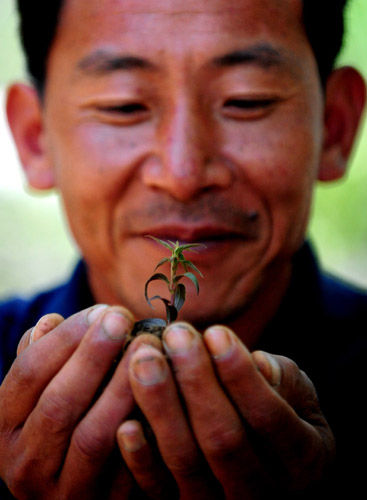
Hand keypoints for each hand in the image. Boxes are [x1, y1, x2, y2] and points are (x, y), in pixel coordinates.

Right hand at [0, 305, 159, 498]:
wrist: (73, 492)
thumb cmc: (58, 427)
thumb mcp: (37, 397)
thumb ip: (41, 361)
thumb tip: (49, 321)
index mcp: (4, 428)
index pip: (28, 373)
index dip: (66, 337)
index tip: (102, 308)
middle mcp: (24, 464)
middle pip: (58, 402)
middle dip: (93, 354)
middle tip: (123, 317)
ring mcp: (61, 491)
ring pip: (92, 434)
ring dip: (121, 386)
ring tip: (147, 347)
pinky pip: (125, 466)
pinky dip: (143, 427)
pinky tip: (164, 390)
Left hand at [117, 323, 334, 498]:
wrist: (264, 461)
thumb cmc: (282, 411)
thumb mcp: (297, 395)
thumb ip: (284, 381)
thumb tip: (257, 363)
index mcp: (302, 461)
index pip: (269, 418)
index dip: (240, 376)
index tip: (215, 332)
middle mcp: (263, 492)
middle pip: (224, 439)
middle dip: (196, 382)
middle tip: (174, 336)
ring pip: (187, 461)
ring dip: (162, 407)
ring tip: (144, 358)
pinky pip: (159, 491)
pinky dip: (141, 460)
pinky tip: (125, 422)